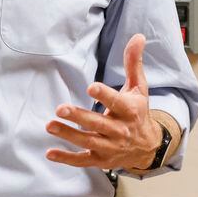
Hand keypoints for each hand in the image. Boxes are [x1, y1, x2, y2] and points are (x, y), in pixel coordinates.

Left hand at [46, 34, 159, 169]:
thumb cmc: (138, 112)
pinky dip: (66, 159)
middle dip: (79, 117)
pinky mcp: (100, 159)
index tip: (91, 87)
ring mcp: (110, 147)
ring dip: (68, 135)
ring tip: (49, 125)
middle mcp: (120, 131)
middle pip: (98, 124)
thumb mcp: (139, 88)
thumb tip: (138, 36)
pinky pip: (82, 160)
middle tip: (60, 108)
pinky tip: (50, 153)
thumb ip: (134, 63)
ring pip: (88, 141)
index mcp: (130, 111)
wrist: (148, 147)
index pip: (117, 102)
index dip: (105, 95)